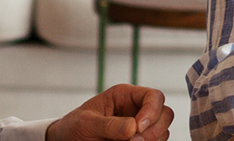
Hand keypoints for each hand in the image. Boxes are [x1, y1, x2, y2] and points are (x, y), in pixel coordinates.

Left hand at [46, 84, 175, 140]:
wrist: (68, 140)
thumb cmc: (74, 126)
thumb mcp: (87, 122)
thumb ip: (109, 124)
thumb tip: (132, 127)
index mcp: (125, 96)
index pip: (154, 96)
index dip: (152, 111)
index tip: (138, 127)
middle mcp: (136, 109)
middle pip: (165, 114)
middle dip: (154, 129)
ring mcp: (140, 126)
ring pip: (163, 131)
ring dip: (151, 140)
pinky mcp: (139, 139)